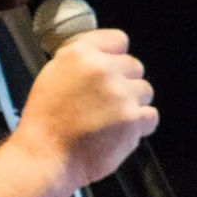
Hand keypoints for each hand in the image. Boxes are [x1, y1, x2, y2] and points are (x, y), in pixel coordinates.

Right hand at [15, 28, 157, 185]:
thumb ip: (80, 62)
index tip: (112, 70)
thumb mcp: (52, 76)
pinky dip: (139, 126)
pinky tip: (120, 132)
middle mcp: (102, 69)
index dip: (116, 57)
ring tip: (112, 119)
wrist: (46, 157)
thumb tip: (104, 58)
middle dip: (125, 83)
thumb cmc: (45, 123)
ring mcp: (120, 94)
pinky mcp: (132, 119)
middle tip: (107, 102)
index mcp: (79, 54)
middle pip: (135, 66)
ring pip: (145, 90)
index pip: (118, 40)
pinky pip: (150, 116)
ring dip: (133, 104)